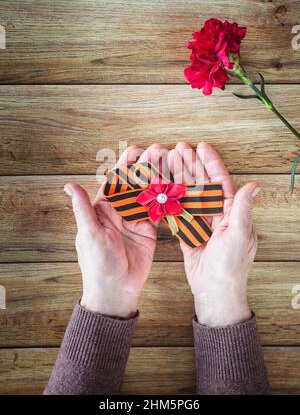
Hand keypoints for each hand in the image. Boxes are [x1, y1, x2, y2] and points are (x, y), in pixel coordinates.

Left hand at [64, 144, 166, 318]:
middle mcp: (120, 211)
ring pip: (148, 194)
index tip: (135, 150)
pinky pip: (159, 211)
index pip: (115, 181)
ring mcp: (136, 219)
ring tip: (170, 162)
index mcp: (103, 209)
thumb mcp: (89, 234)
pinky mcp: (149, 230)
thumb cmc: (97, 263)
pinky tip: (176, 185)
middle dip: (146, 166)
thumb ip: (83, 209)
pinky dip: (167, 198)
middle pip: (135, 184)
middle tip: (159, 150)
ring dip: (158, 178)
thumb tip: (68, 185)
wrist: (116, 291)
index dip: (124, 165)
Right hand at [168, 142, 259, 326]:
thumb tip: (254, 185)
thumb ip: (242, 209)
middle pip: (201, 183)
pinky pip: (177, 210)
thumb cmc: (230, 265)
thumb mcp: (239, 234)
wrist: (214, 291)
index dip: (211, 162)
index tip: (201, 146)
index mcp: (231, 212)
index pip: (220, 181)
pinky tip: (161, 185)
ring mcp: (200, 222)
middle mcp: (216, 214)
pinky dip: (170, 197)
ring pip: (188, 194)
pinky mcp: (187, 232)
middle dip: (191, 165)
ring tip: (168, 160)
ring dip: (179, 177)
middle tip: (178, 149)